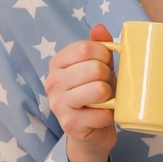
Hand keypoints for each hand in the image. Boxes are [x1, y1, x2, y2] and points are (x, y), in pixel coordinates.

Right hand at [46, 21, 118, 161]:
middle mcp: (52, 82)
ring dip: (110, 96)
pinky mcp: (70, 124)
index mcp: (57, 63)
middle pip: (94, 68)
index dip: (104, 55)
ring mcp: (59, 104)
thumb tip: (99, 27)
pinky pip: (102, 113)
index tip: (107, 64)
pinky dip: (110, 115)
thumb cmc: (96, 96)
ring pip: (99, 90)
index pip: (84, 48)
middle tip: (106, 86)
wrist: (92, 133)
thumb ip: (98, 46)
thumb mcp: (98, 68)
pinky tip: (103, 117)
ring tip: (105, 101)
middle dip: (108, 77)